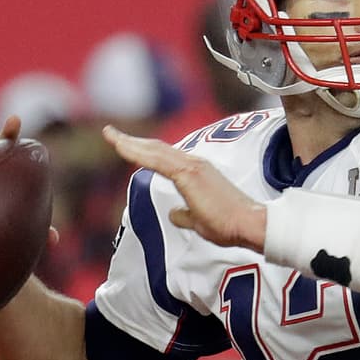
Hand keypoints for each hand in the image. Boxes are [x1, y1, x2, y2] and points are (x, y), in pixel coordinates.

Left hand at [102, 125, 265, 250]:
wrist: (249, 224)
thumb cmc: (230, 225)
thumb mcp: (200, 221)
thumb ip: (185, 215)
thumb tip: (173, 213)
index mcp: (197, 173)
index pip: (166, 158)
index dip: (145, 151)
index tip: (127, 145)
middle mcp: (194, 163)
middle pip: (157, 149)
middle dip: (132, 141)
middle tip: (111, 133)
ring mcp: (192, 166)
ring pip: (155, 150)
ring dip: (130, 143)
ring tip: (111, 136)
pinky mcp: (188, 173)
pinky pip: (157, 160)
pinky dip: (138, 152)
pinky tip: (121, 147)